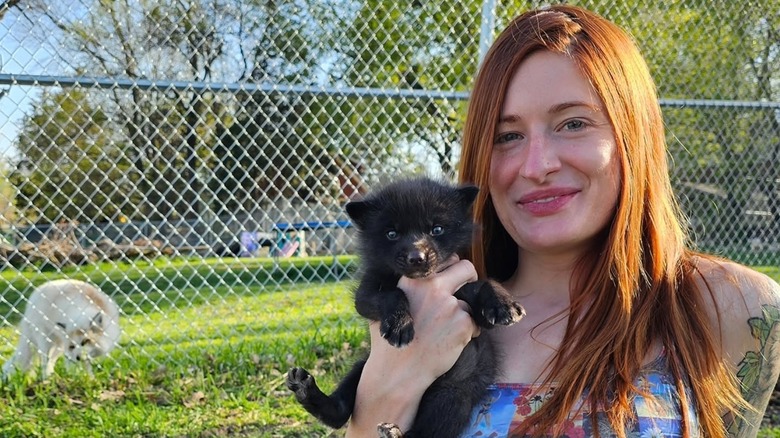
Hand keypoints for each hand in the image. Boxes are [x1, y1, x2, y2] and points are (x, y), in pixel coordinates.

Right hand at [347, 258, 479, 435]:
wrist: (398, 372)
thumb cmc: (390, 341)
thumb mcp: (390, 306)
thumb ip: (406, 288)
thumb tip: (418, 276)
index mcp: (414, 279)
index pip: (446, 260)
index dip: (450, 271)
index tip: (449, 282)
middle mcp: (433, 287)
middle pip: (467, 269)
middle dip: (468, 280)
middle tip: (461, 296)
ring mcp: (450, 305)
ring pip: (470, 301)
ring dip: (465, 314)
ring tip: (446, 331)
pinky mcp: (463, 324)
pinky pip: (476, 323)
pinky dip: (469, 332)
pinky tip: (451, 342)